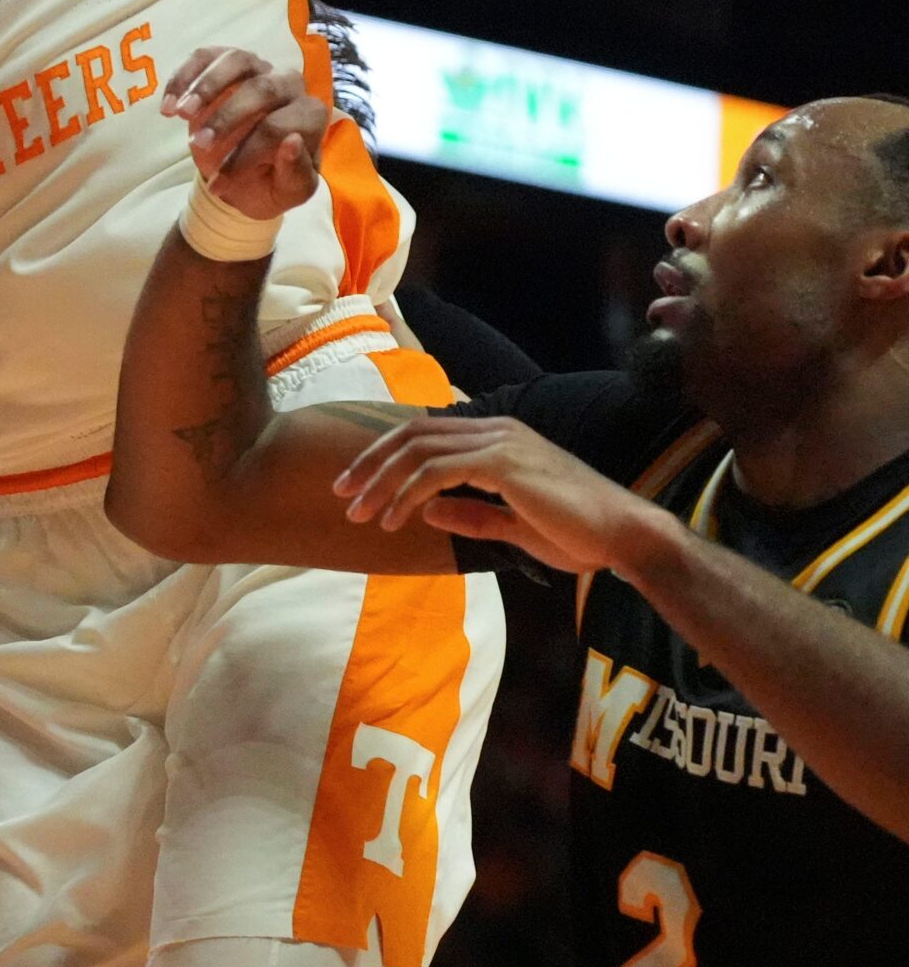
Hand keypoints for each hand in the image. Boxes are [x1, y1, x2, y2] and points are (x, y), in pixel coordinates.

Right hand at [159, 47, 326, 220]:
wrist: (245, 175)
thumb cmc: (270, 182)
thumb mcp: (289, 191)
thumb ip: (296, 173)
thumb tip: (292, 142)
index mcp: (309, 116)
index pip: (279, 127)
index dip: (247, 154)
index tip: (219, 183)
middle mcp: (289, 84)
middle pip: (261, 89)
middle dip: (225, 117)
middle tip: (198, 146)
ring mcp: (258, 67)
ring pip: (236, 60)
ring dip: (204, 87)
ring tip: (179, 114)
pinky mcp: (227, 61)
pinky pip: (206, 56)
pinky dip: (183, 77)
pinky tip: (167, 106)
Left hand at [332, 415, 667, 576]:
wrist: (625, 537)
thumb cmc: (577, 534)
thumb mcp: (513, 525)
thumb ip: (472, 514)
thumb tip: (428, 511)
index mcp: (498, 437)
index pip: (425, 433)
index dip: (384, 456)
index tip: (355, 485)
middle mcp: (496, 429)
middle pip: (411, 434)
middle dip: (370, 464)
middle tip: (341, 494)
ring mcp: (500, 442)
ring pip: (418, 450)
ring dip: (381, 481)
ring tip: (359, 512)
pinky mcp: (504, 463)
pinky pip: (438, 472)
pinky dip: (408, 493)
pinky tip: (394, 519)